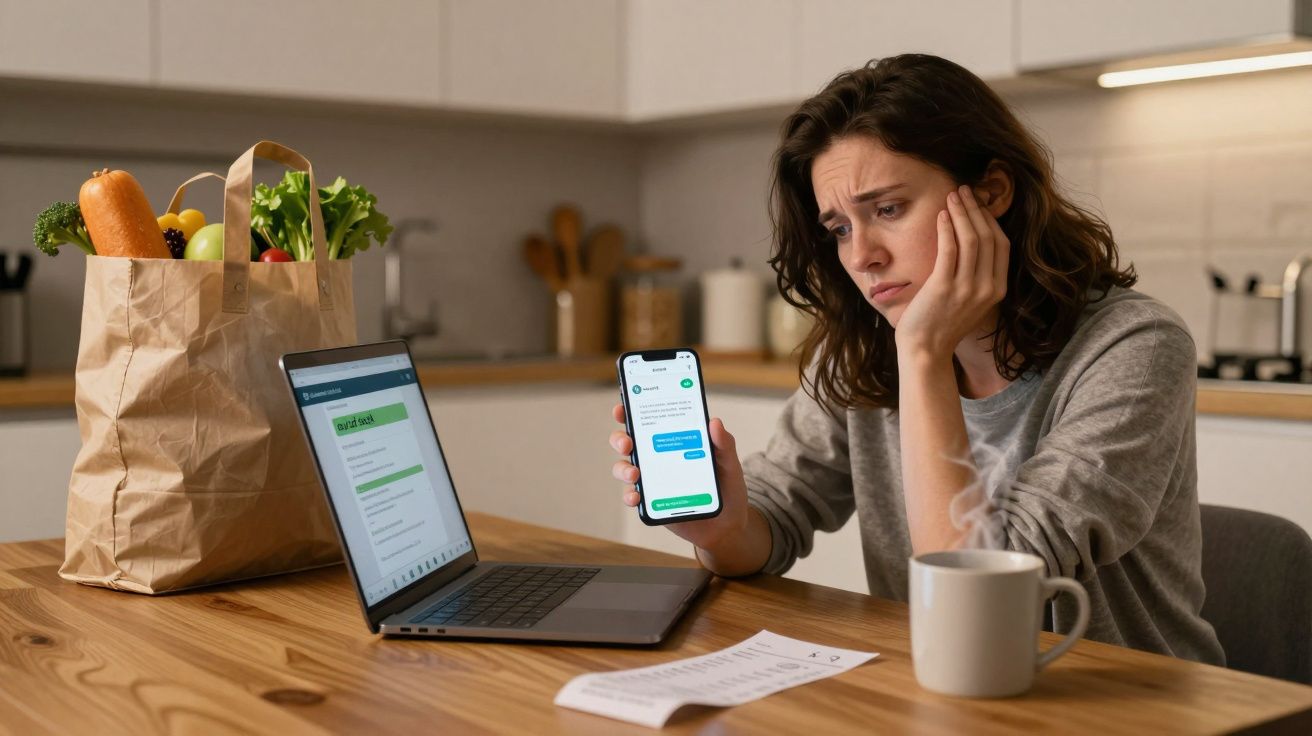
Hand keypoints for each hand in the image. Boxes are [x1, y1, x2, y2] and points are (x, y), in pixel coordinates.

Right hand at [608, 403, 750, 551]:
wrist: (728, 524)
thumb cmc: (727, 487)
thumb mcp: (729, 463)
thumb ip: (724, 444)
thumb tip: (715, 422)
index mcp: (674, 440)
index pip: (648, 421)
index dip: (631, 412)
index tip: (623, 408)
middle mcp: (658, 457)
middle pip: (629, 442)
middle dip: (620, 439)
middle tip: (628, 443)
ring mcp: (652, 479)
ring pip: (625, 468)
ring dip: (623, 469)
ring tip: (634, 474)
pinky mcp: (652, 502)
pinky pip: (633, 496)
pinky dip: (630, 496)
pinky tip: (636, 496)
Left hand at [894, 184, 1008, 359]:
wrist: (925, 351)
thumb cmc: (943, 324)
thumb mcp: (971, 301)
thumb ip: (978, 276)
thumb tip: (973, 242)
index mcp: (997, 290)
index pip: (1002, 245)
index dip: (991, 220)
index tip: (978, 204)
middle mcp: (986, 288)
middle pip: (988, 237)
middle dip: (976, 209)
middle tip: (963, 191)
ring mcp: (966, 289)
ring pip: (971, 239)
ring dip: (961, 213)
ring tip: (952, 196)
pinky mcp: (943, 288)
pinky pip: (949, 249)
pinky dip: (946, 228)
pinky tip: (940, 215)